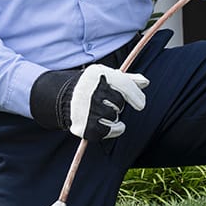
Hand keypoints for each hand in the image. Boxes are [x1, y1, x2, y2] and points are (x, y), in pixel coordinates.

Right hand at [30, 64, 149, 139]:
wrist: (60, 97)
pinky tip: (113, 126)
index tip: (141, 104)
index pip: (124, 84)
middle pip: (119, 103)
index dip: (136, 95)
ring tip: (103, 111)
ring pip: (114, 117)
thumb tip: (146, 82)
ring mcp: (85, 109)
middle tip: (108, 102)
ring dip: (114, 116)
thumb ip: (126, 79)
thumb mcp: (105, 76)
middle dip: (118, 104)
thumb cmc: (89, 85)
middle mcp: (90, 91)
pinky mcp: (82, 126)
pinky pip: (108, 131)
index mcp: (97, 74)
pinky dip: (114, 130)